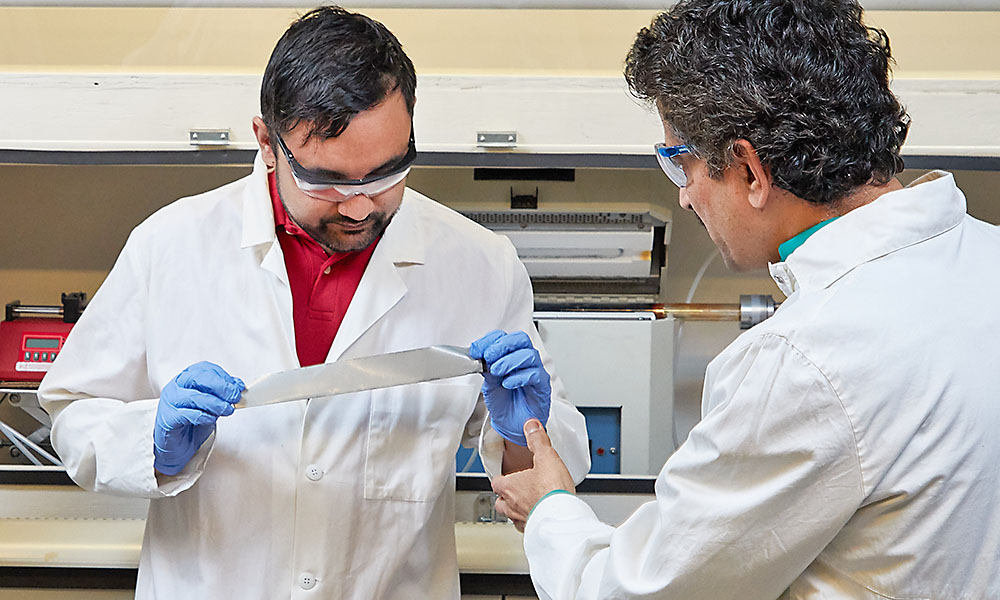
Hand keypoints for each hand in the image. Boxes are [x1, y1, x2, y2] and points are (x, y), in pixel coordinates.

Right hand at [154, 361, 243, 475]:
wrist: (176, 445)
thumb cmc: (192, 422)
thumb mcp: (211, 405)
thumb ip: (222, 394)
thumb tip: (237, 386)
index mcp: (186, 379)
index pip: (205, 369)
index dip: (224, 376)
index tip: (238, 386)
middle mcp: (176, 387)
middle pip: (198, 378)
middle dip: (221, 386)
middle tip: (234, 396)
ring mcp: (169, 402)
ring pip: (193, 396)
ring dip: (215, 403)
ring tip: (228, 410)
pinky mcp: (167, 420)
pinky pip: (186, 414)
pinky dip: (203, 416)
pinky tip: (212, 419)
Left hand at [470, 330, 551, 445]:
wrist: (510, 424)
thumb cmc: (503, 402)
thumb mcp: (489, 382)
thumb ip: (486, 367)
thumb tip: (479, 355)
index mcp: (511, 355)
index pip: (504, 337)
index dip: (489, 340)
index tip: (476, 350)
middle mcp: (525, 359)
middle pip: (520, 339)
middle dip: (502, 346)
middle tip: (489, 357)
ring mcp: (536, 371)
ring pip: (529, 355)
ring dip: (509, 361)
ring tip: (496, 372)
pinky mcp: (542, 386)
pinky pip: (535, 374)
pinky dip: (518, 377)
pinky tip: (507, 383)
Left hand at [492, 419, 575, 531]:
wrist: (562, 517)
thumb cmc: (551, 491)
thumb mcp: (546, 457)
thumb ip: (537, 441)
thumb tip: (531, 427)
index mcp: (510, 487)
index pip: (496, 482)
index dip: (501, 478)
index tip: (505, 476)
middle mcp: (512, 505)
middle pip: (500, 503)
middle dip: (505, 497)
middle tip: (515, 491)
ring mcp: (522, 519)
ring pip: (511, 516)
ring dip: (516, 511)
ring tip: (526, 505)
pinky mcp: (534, 530)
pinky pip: (527, 526)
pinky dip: (531, 521)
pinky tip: (540, 517)